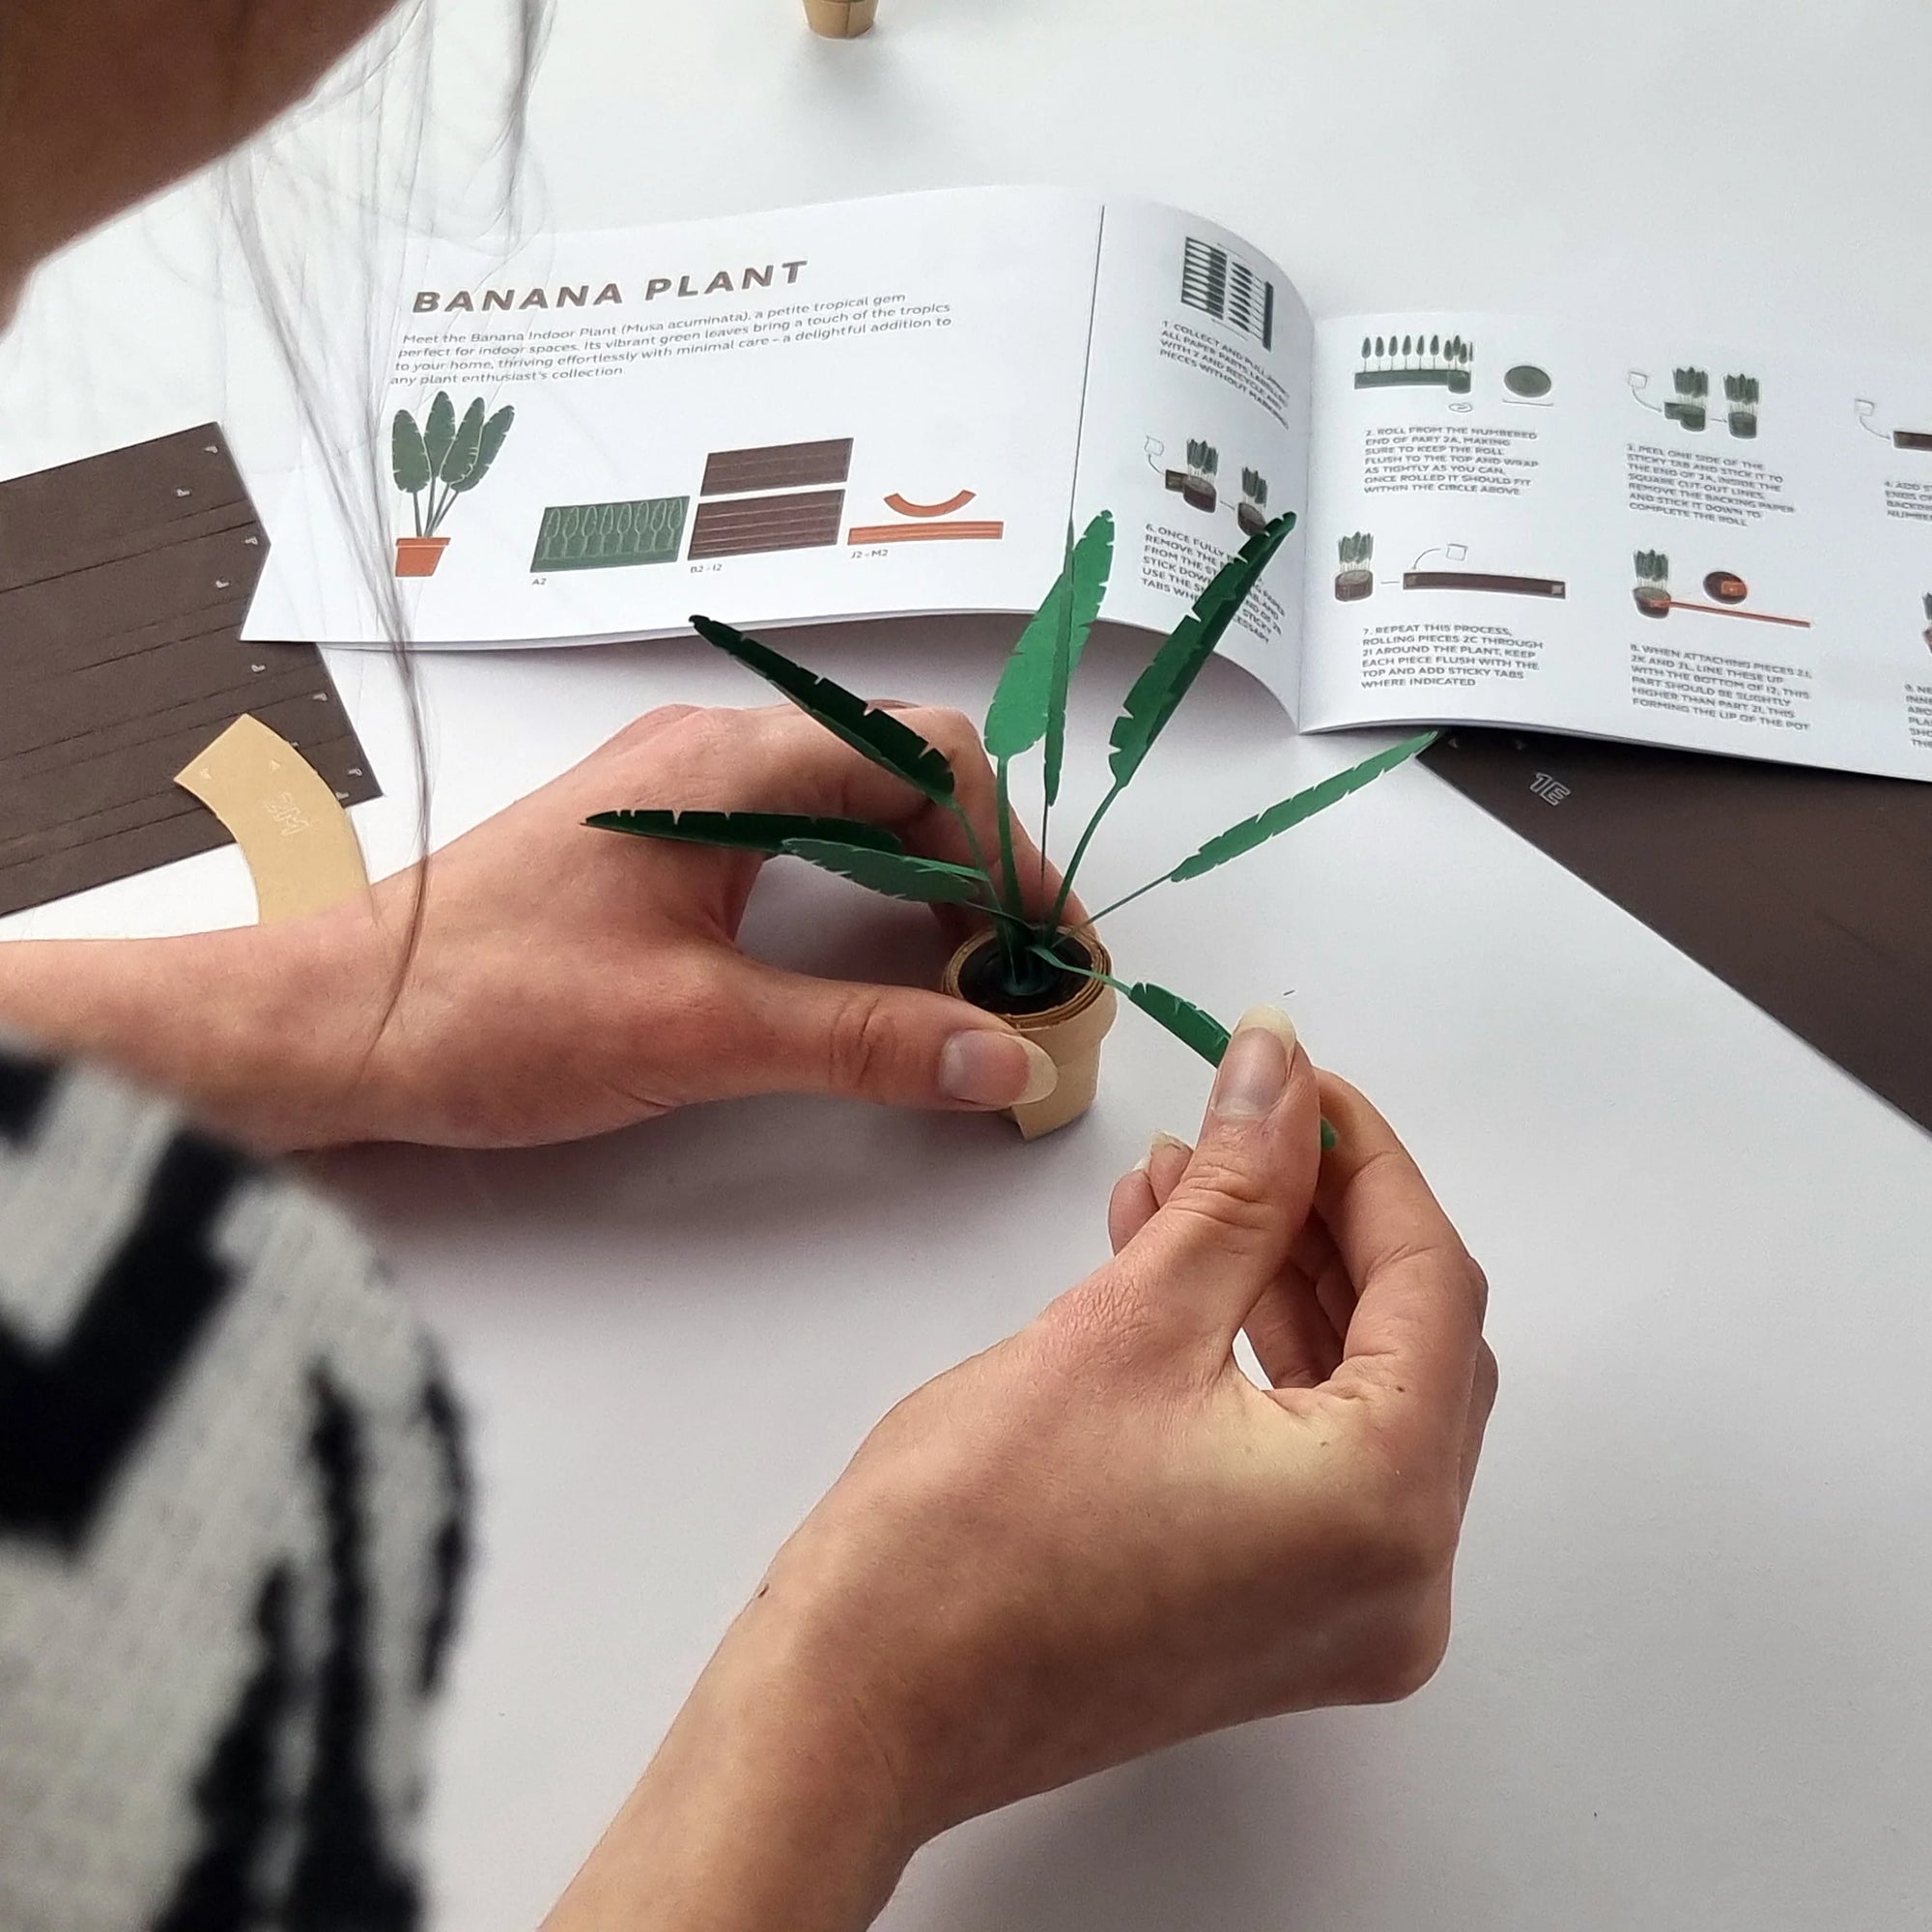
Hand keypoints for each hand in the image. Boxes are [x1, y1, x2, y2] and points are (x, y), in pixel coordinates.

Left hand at [0, 703, 1069, 1148]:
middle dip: (980, 862)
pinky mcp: (651, 844)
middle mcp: (711, 755)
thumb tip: (1002, 1059)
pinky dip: (859, 890)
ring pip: (848, 806)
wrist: (333, 1023)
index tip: (1047, 947)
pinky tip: (870, 960)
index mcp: (729, 765)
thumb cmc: (491, 1010)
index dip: (1010, 850)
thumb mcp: (700, 1033)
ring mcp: (677, 794)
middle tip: (1020, 969)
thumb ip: (865, 1043)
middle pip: (900, 772)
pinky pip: (795, 838)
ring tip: (965, 974)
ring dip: (922, 878)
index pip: (927, 761)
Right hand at [546, 1018, 1494, 1931]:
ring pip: (1352, 1393)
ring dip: (1280, 1276)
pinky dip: (1252, 1356)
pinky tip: (1178, 1266)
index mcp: (1385, 1511)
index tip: (1306, 1082)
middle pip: (1407, 1341)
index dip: (1368, 1161)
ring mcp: (1339, 1613)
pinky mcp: (1276, 1619)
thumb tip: (1281, 1073)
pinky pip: (1302, 1453)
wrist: (864, 1700)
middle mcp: (1397, 1583)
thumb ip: (1238, 1185)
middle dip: (1326, 1215)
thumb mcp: (1128, 1322)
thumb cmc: (970, 1544)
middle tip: (1257, 1118)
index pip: (1431, 1286)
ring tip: (1192, 1176)